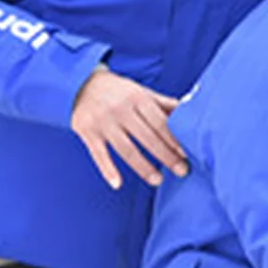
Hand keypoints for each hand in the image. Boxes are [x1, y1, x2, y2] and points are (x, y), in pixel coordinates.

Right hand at [71, 68, 185, 188]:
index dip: (175, 139)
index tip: (187, 154)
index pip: (161, 123)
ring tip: (158, 180)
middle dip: (166, 156)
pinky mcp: (86, 132)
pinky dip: (107, 170)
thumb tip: (188, 108)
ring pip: (126, 150)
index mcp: (138, 98)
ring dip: (143, 167)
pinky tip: (117, 184)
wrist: (79, 83)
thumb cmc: (118, 90)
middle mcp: (121, 110)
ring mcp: (103, 122)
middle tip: (182, 171)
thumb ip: (163, 103)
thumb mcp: (141, 91)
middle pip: (147, 138)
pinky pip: (98, 154)